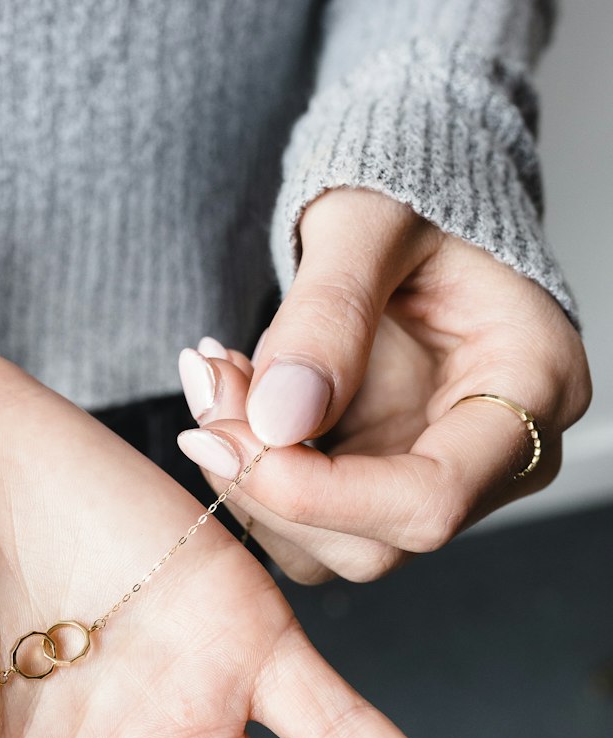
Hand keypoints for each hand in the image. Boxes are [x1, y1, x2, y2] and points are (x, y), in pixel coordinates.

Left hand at [177, 187, 591, 582]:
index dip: (321, 494)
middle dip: (267, 483)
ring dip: (247, 479)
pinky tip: (231, 393)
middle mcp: (495, 456)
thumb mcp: (367, 223)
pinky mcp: (382, 479)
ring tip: (215, 376)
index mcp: (531, 387)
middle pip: (375, 544)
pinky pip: (305, 516)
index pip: (432, 500)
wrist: (408, 202)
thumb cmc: (411, 189)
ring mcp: (435, 474)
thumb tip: (278, 422)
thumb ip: (327, 312)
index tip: (229, 437)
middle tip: (206, 387)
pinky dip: (250, 468)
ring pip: (328, 547)